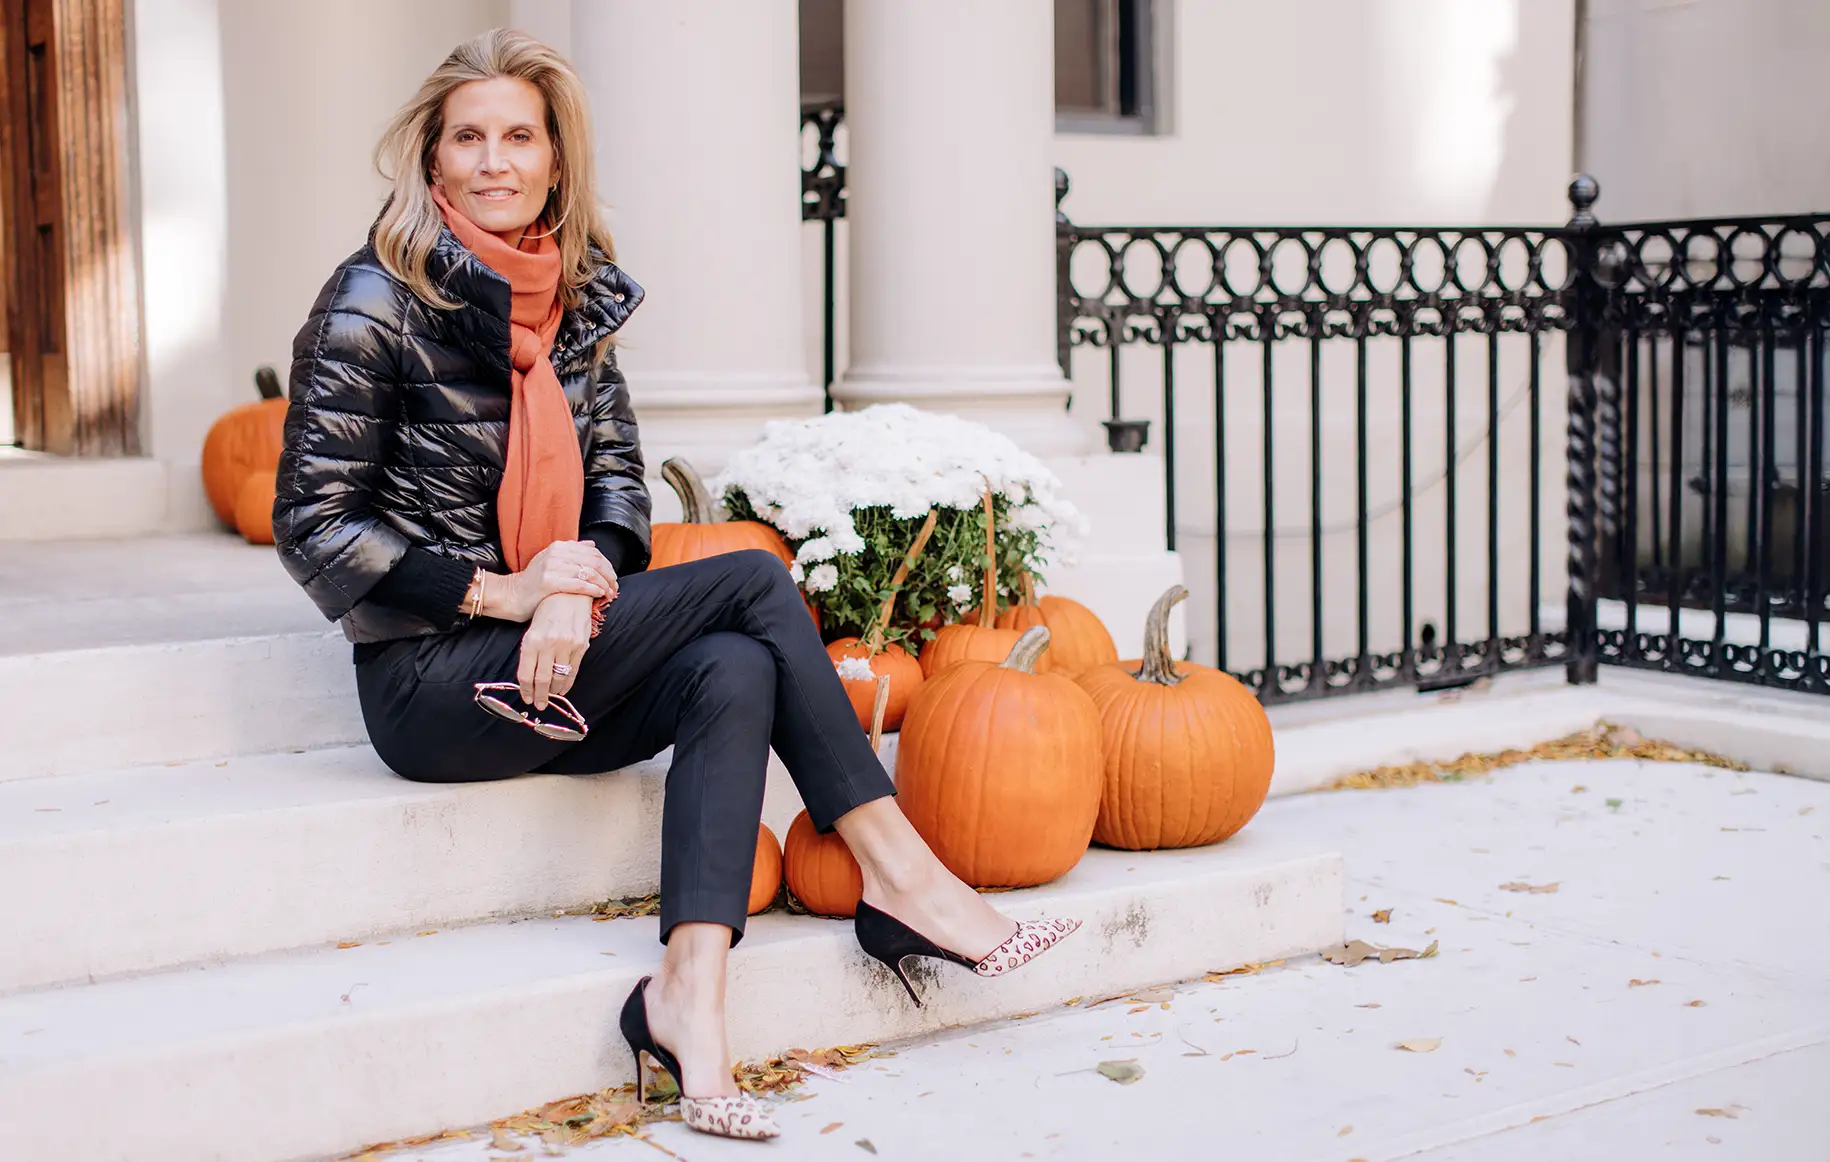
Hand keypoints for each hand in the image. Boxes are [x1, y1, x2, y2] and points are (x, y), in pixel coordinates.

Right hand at [486, 540, 617, 622]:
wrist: (512, 595)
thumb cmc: (534, 581)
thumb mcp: (551, 560)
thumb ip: (572, 552)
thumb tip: (592, 545)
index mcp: (559, 546)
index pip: (593, 553)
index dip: (607, 565)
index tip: (613, 578)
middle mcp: (556, 553)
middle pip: (594, 562)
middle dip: (609, 576)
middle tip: (615, 587)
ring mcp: (552, 567)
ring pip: (588, 573)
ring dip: (604, 584)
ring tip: (609, 593)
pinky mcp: (549, 582)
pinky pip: (578, 584)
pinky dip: (593, 589)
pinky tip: (599, 594)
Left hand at [518, 592, 594, 708]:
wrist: (570, 593)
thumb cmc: (548, 610)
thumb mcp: (533, 629)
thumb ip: (531, 652)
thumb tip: (531, 678)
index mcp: (531, 640)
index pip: (526, 674)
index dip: (526, 690)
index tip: (527, 698)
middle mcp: (548, 644)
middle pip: (542, 680)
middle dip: (540, 696)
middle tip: (539, 704)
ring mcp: (566, 645)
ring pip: (559, 677)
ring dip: (554, 691)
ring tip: (551, 696)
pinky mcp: (581, 645)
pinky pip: (573, 670)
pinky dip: (567, 682)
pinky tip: (563, 688)